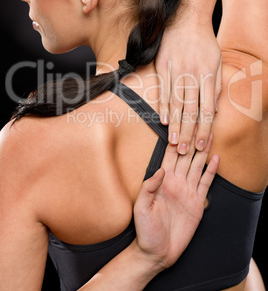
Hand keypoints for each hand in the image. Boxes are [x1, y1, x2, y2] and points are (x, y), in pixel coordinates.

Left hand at [133, 132, 218, 271]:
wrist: (156, 252)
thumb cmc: (145, 231)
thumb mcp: (141, 208)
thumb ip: (148, 187)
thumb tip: (159, 170)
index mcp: (162, 181)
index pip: (170, 157)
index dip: (176, 142)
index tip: (181, 126)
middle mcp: (176, 182)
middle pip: (186, 157)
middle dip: (192, 141)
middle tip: (199, 124)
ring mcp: (187, 191)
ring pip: (197, 166)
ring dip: (203, 151)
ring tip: (209, 135)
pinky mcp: (197, 202)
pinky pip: (205, 183)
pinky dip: (211, 170)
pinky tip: (215, 158)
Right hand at [156, 17, 221, 153]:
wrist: (186, 19)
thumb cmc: (204, 42)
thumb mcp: (217, 61)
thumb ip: (216, 87)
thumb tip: (214, 110)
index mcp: (209, 75)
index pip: (207, 109)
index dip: (205, 129)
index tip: (201, 145)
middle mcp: (193, 75)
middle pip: (190, 110)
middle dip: (188, 133)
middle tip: (184, 151)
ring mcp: (176, 72)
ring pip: (176, 104)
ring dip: (174, 125)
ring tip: (173, 142)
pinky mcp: (163, 67)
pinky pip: (163, 91)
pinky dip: (163, 107)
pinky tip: (163, 121)